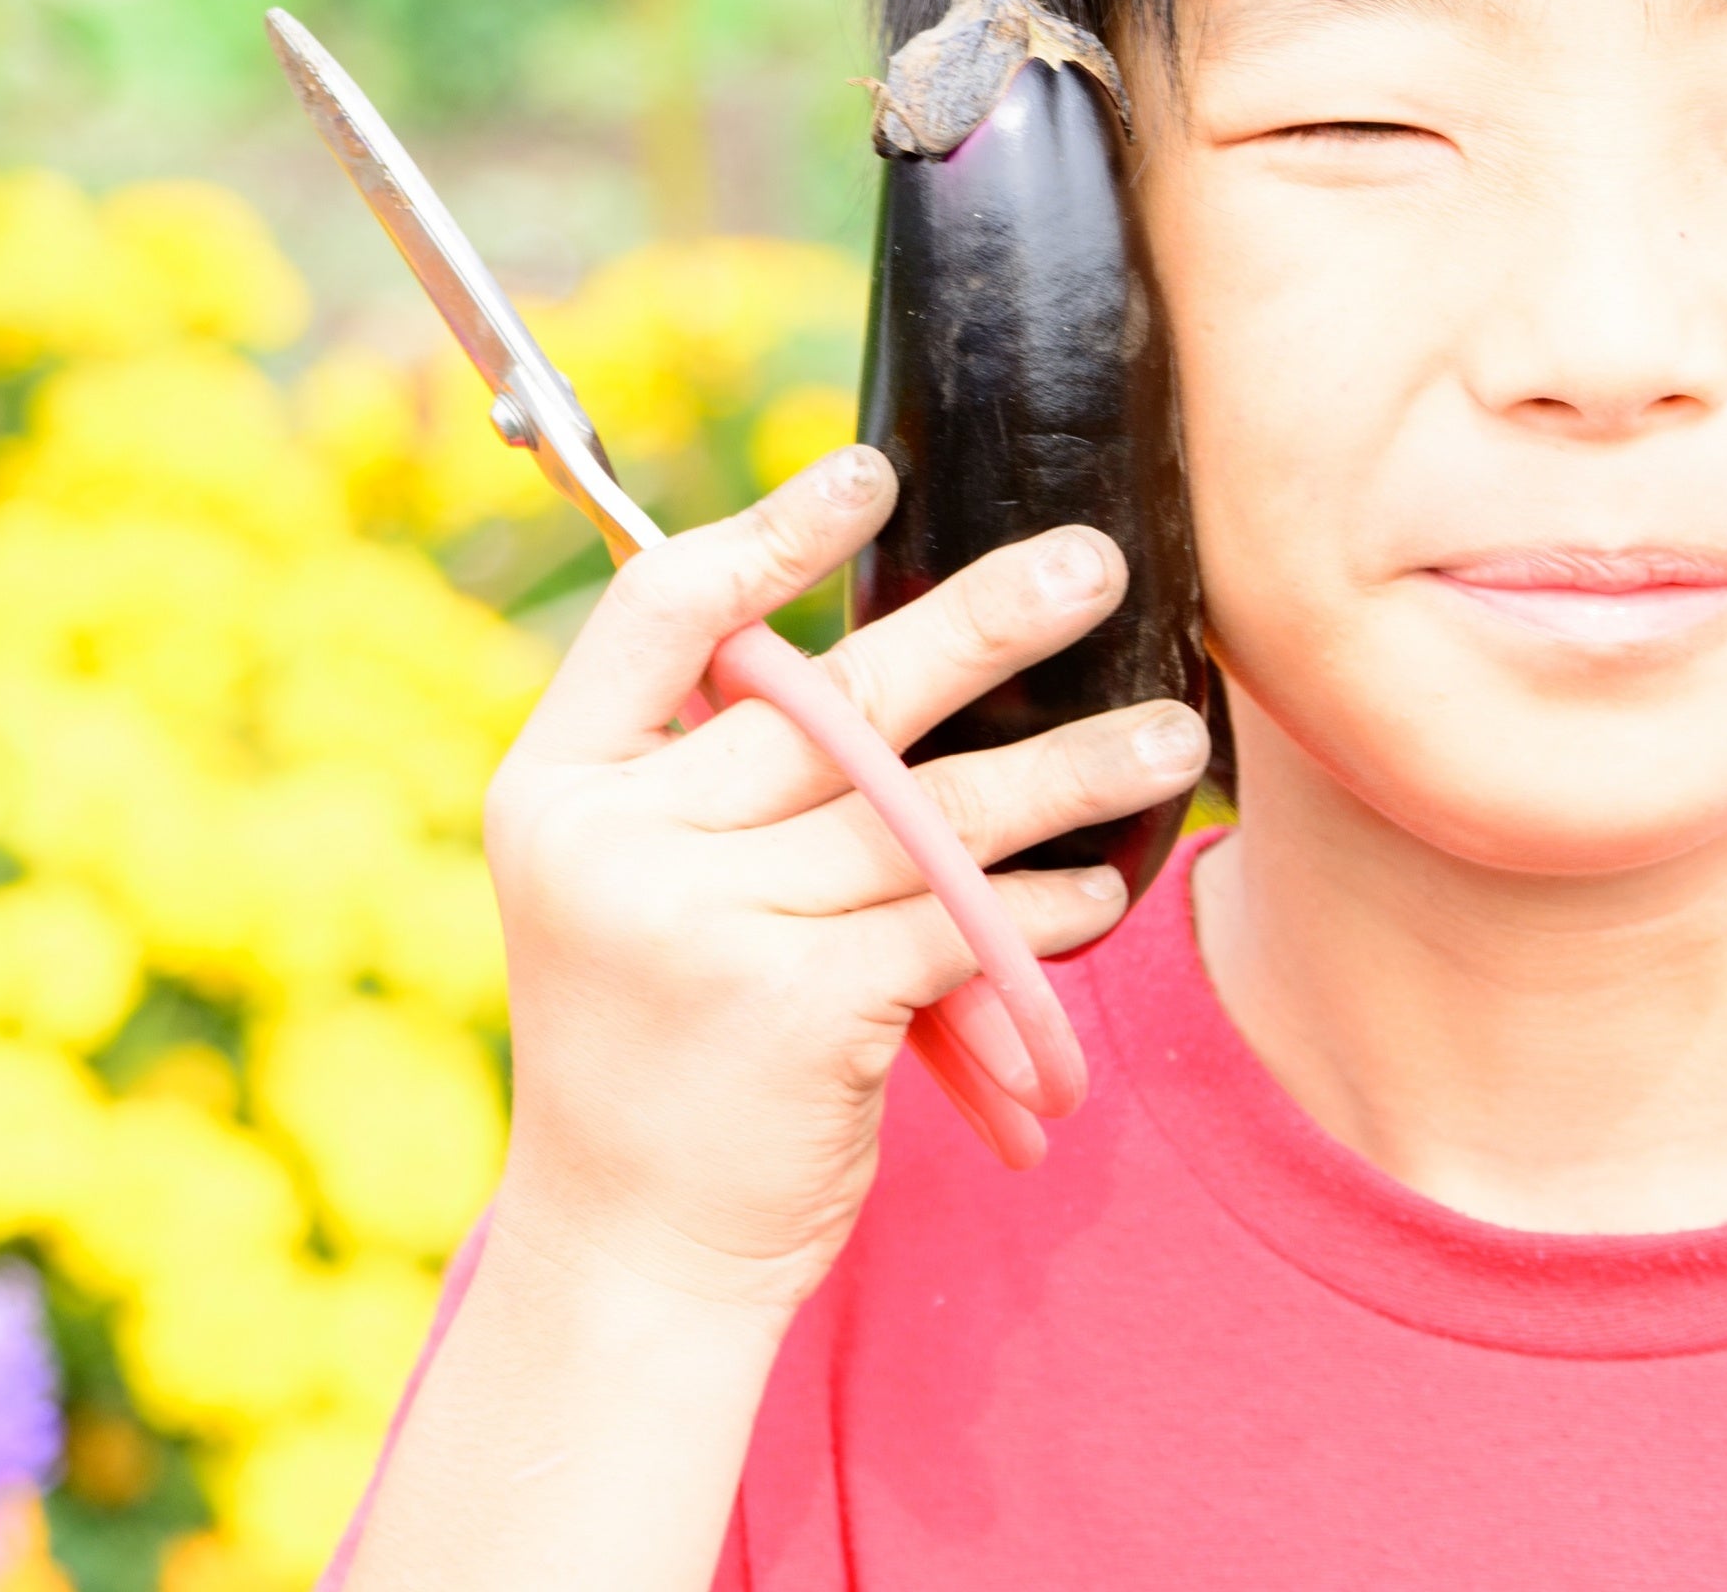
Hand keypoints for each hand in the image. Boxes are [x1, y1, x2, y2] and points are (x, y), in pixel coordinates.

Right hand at [476, 442, 1212, 1312]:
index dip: (771, 530)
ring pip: (926, 810)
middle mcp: (614, 844)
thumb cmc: (659, 1048)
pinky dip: (1040, 904)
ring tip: (1171, 733)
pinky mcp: (798, 1005)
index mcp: (554, 788)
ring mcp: (702, 923)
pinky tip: (1101, 885)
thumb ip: (714, 778)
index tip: (874, 474)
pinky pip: (956, 920)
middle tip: (1098, 564)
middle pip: (827, 692)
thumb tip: (888, 642)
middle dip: (983, 623)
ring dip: (1068, 768)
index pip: (660, 610)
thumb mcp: (629, 891)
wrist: (630, 1253)